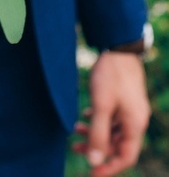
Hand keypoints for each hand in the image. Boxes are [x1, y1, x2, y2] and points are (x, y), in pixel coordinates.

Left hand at [72, 51, 150, 175]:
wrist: (118, 47)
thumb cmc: (111, 75)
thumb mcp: (101, 106)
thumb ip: (98, 134)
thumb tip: (94, 161)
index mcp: (135, 125)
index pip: (125, 157)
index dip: (108, 167)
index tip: (90, 172)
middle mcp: (136, 119)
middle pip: (117, 144)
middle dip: (96, 148)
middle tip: (74, 147)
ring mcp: (131, 108)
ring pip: (113, 130)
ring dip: (95, 132)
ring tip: (74, 130)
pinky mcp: (124, 98)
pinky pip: (112, 117)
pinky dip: (98, 120)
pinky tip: (84, 116)